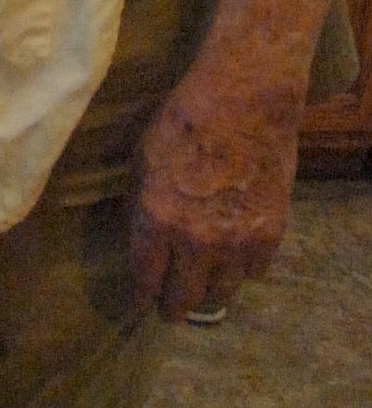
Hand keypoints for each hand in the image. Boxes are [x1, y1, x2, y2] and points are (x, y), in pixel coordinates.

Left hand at [128, 76, 299, 319]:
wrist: (244, 101)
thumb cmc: (184, 120)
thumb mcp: (142, 159)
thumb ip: (139, 205)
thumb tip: (137, 238)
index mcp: (156, 219)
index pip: (145, 279)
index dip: (143, 296)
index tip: (143, 302)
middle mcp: (195, 240)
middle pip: (183, 298)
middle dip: (173, 306)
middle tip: (172, 307)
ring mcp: (235, 241)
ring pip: (222, 292)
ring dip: (210, 289)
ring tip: (204, 283)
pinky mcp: (269, 234)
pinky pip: (254, 273)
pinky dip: (243, 267)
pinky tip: (237, 254)